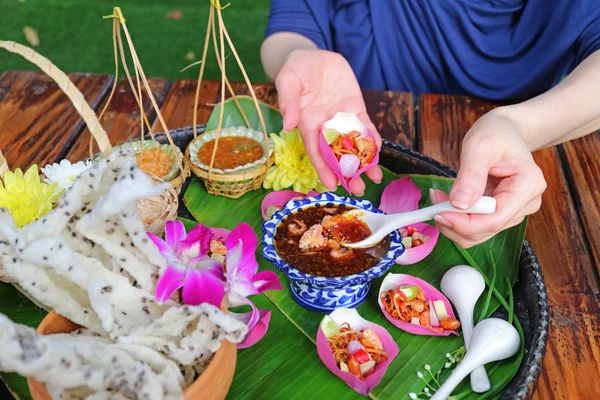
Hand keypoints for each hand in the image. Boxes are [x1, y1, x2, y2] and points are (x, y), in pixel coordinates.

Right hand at [275, 49, 382, 194]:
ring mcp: (342, 119)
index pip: (316, 152)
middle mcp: (325, 127)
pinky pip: (365, 126)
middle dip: (348, 173)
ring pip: (354, 144)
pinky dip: (372, 138)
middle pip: (337, 155)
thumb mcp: (287, 80)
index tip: (331, 185)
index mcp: (307, 124)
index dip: (323, 169)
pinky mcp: (355, 108)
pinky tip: (379, 150)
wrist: (313, 56)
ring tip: (376, 178)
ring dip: (365, 162)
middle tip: (359, 190)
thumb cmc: (295, 69)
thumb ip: (288, 101)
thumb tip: (288, 124)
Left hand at [430, 110, 546, 247]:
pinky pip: (476, 225)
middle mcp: (526, 204)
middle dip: (455, 222)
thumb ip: (470, 175)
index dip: (464, 223)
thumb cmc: (496, 133)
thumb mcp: (479, 145)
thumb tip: (460, 204)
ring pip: (479, 233)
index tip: (438, 213)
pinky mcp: (501, 213)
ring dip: (454, 221)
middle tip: (433, 202)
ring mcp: (514, 211)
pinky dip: (458, 218)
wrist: (505, 131)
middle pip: (486, 230)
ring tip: (439, 198)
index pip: (495, 219)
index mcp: (528, 186)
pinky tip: (447, 201)